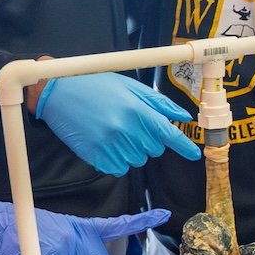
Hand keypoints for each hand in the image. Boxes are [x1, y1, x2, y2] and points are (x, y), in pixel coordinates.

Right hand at [36, 72, 199, 175]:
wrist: (59, 92)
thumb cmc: (97, 86)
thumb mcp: (130, 87)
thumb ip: (159, 103)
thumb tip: (183, 116)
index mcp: (138, 111)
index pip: (168, 134)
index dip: (184, 147)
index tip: (195, 155)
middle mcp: (127, 130)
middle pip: (154, 150)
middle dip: (147, 140)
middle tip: (129, 124)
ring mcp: (111, 145)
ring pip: (137, 160)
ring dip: (132, 150)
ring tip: (115, 131)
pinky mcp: (97, 157)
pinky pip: (119, 168)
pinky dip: (117, 160)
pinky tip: (106, 143)